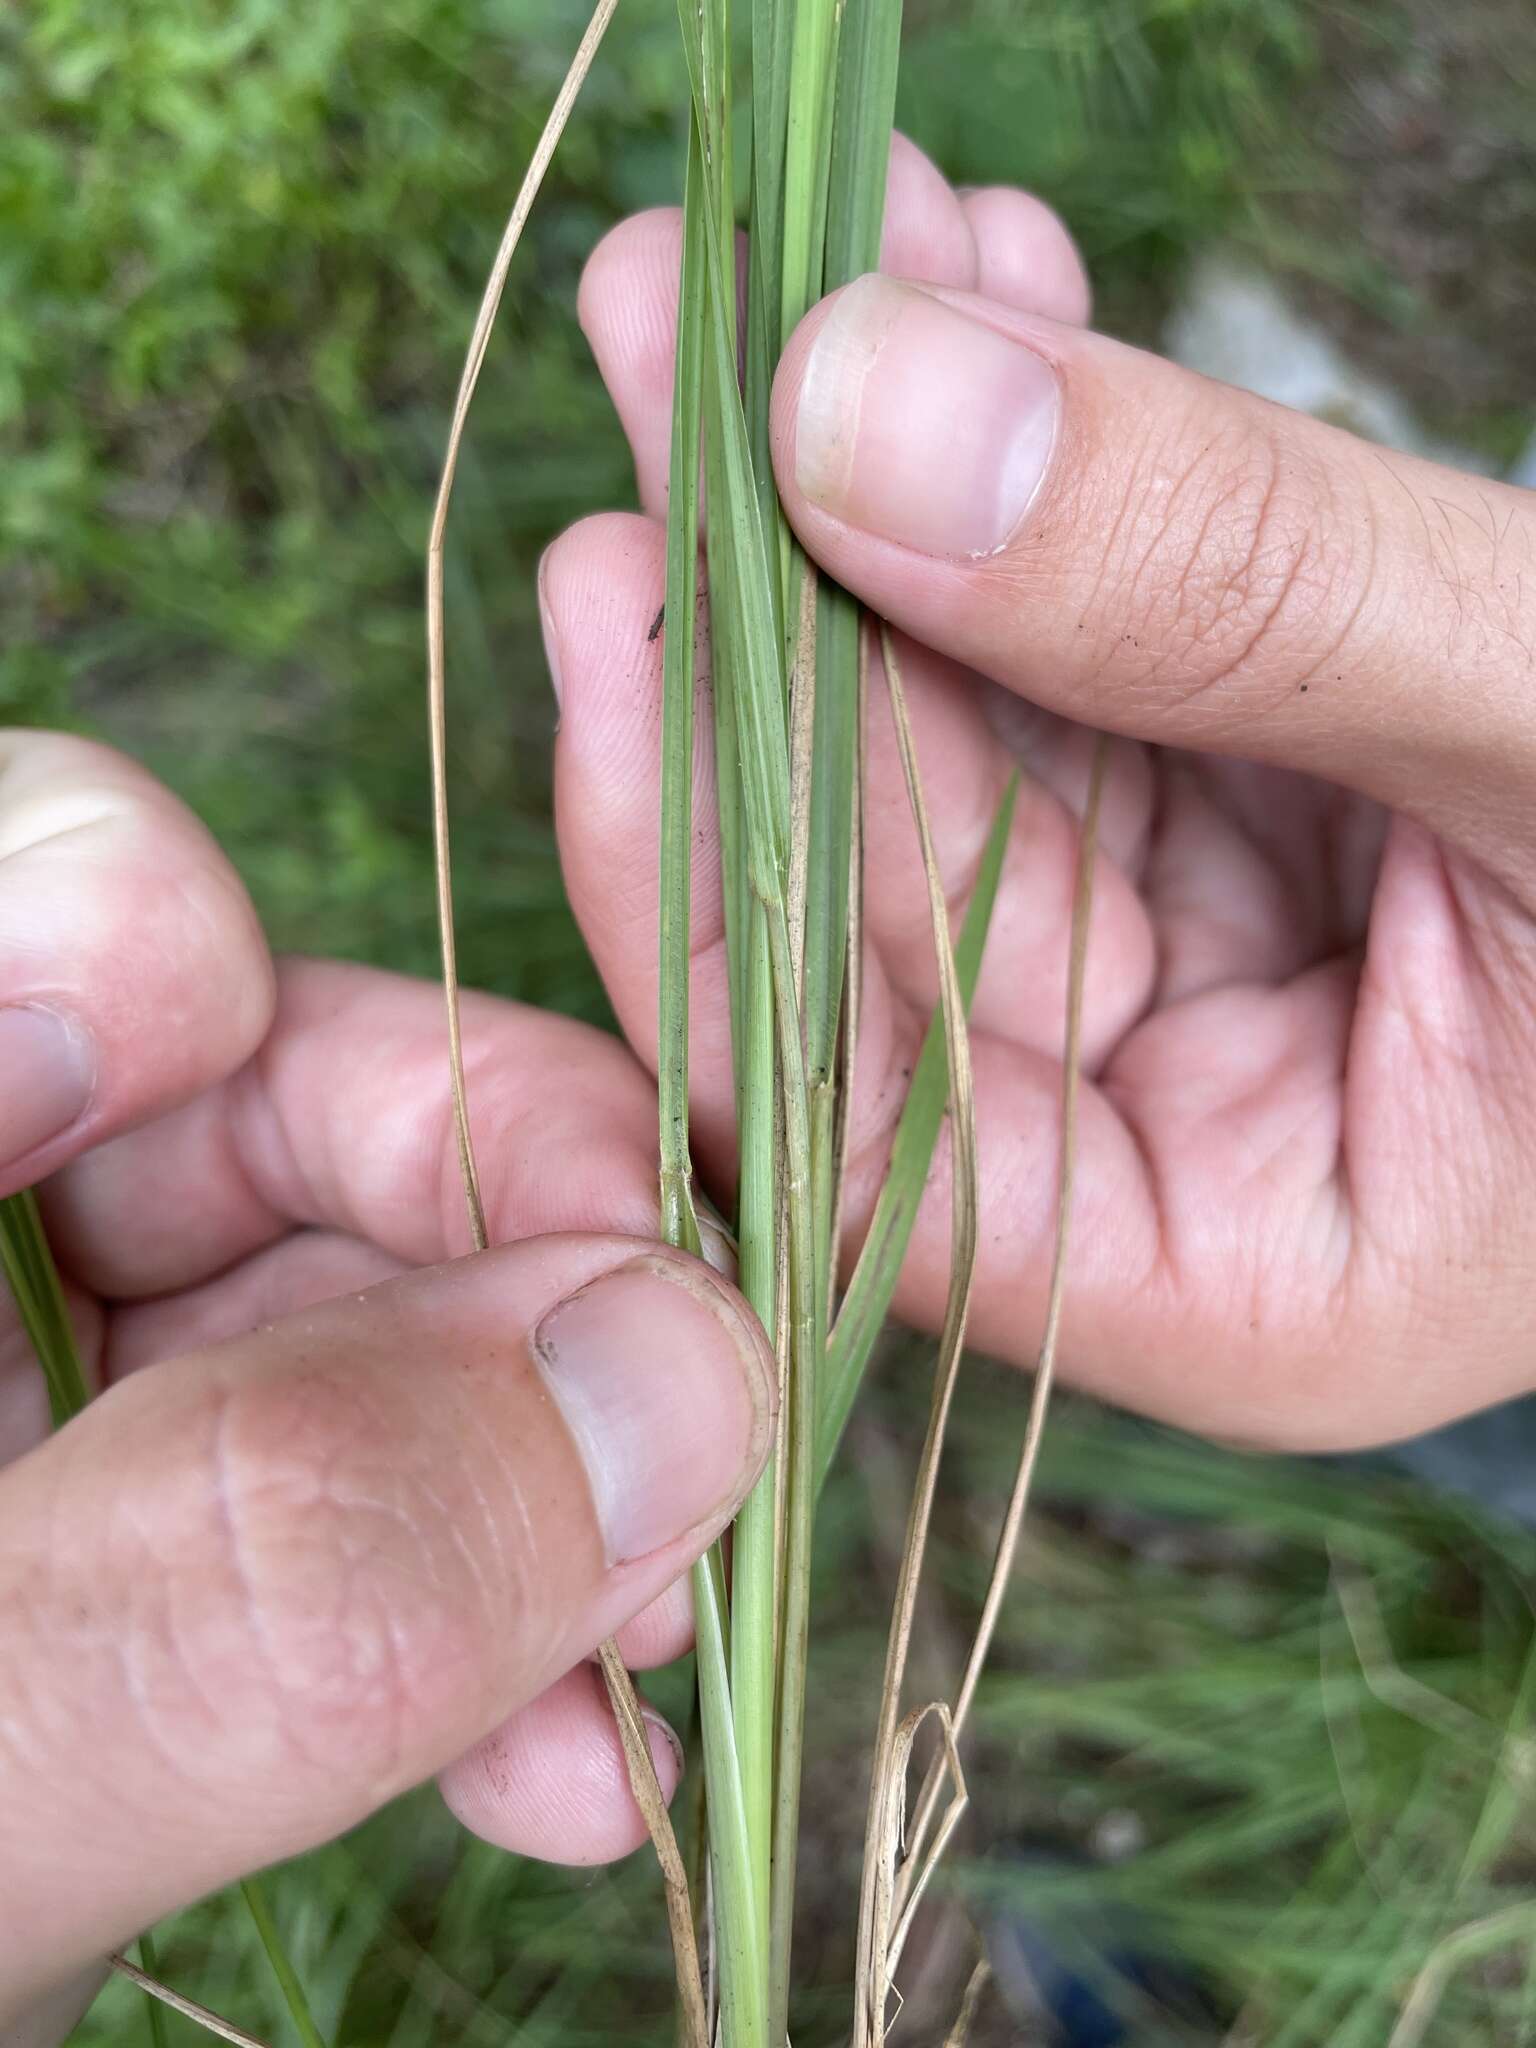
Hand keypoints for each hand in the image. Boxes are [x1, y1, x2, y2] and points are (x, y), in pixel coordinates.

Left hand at [0, 734, 774, 2039]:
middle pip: (210, 1080)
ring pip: (324, 1296)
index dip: (150, 942)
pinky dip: (477, 1599)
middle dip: (477, 1228)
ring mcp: (13, 1402)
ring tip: (643, 1641)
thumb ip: (237, 1588)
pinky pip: (341, 1487)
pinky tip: (560, 1742)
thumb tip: (670, 1375)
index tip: (346, 1157)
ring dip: (526, 1457)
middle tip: (673, 1403)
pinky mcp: (120, 1544)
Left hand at [544, 136, 1535, 1457]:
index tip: (625, 599)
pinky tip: (969, 285)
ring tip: (804, 254)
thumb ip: (1237, 600)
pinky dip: (1019, 465)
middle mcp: (1175, 1144)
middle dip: (772, 602)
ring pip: (951, 736)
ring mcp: (1189, 969)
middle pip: (877, 897)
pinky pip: (1060, 646)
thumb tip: (857, 417)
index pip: (875, 1142)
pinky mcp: (1226, 810)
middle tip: (670, 321)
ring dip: (874, 486)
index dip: (718, 882)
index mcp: (1246, 1277)